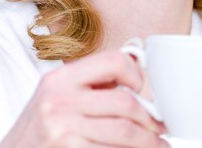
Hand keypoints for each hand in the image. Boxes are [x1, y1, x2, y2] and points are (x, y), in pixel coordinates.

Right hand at [0, 50, 167, 147]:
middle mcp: (59, 100)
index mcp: (61, 78)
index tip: (147, 93)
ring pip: (124, 132)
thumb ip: (93, 84)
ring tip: (159, 145)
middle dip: (151, 118)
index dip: (139, 75)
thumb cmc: (39, 129)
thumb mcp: (58, 96)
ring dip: (149, 141)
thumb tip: (142, 78)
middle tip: (162, 127)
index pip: (114, 61)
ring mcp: (61, 129)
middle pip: (125, 102)